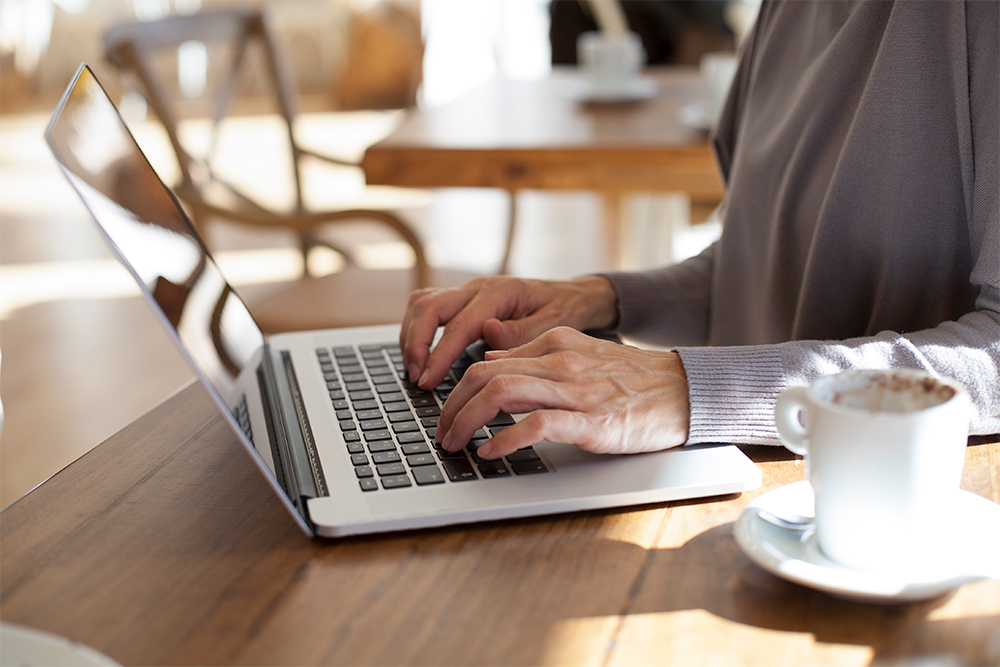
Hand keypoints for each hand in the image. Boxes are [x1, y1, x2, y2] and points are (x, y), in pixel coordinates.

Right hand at [400, 275, 617, 389]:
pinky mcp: (464, 298)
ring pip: (422, 303)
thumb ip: (521, 332)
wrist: (573, 295)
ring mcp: (468, 290)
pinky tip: (421, 354)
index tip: (427, 382)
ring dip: (411, 335)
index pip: (458, 325)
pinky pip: (428, 306)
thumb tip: (488, 332)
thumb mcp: (554, 325)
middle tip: (416, 377)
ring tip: (414, 369)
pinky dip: (417, 329)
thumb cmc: (565, 311)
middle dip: (415, 343)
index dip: (438, 355)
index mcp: (501, 293)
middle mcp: (479, 287)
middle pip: (428, 306)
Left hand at [436, 327, 690, 458]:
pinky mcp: (592, 421)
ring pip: (502, 393)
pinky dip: (505, 439)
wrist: (686, 389)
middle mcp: (561, 362)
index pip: (487, 362)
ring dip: (467, 422)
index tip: (446, 414)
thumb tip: (489, 363)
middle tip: (442, 434)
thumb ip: (536, 357)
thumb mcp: (581, 355)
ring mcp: (576, 391)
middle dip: (452, 408)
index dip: (456, 391)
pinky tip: (491, 452)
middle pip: (485, 376)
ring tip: (455, 444)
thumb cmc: (633, 379)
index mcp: (555, 343)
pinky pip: (537, 425)